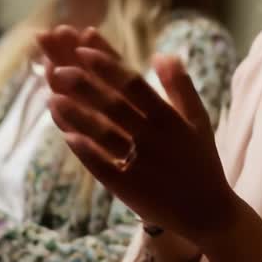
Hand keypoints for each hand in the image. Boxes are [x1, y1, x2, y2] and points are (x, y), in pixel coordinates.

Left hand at [37, 26, 261, 261]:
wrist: (208, 212)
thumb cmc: (201, 161)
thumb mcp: (198, 119)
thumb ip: (181, 86)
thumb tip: (162, 54)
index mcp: (170, 119)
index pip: (135, 86)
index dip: (109, 67)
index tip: (84, 49)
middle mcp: (154, 139)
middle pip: (115, 107)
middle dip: (86, 86)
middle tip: (59, 68)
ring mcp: (140, 165)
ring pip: (104, 136)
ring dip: (78, 117)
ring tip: (53, 98)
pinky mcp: (129, 190)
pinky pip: (104, 168)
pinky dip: (86, 152)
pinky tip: (67, 137)